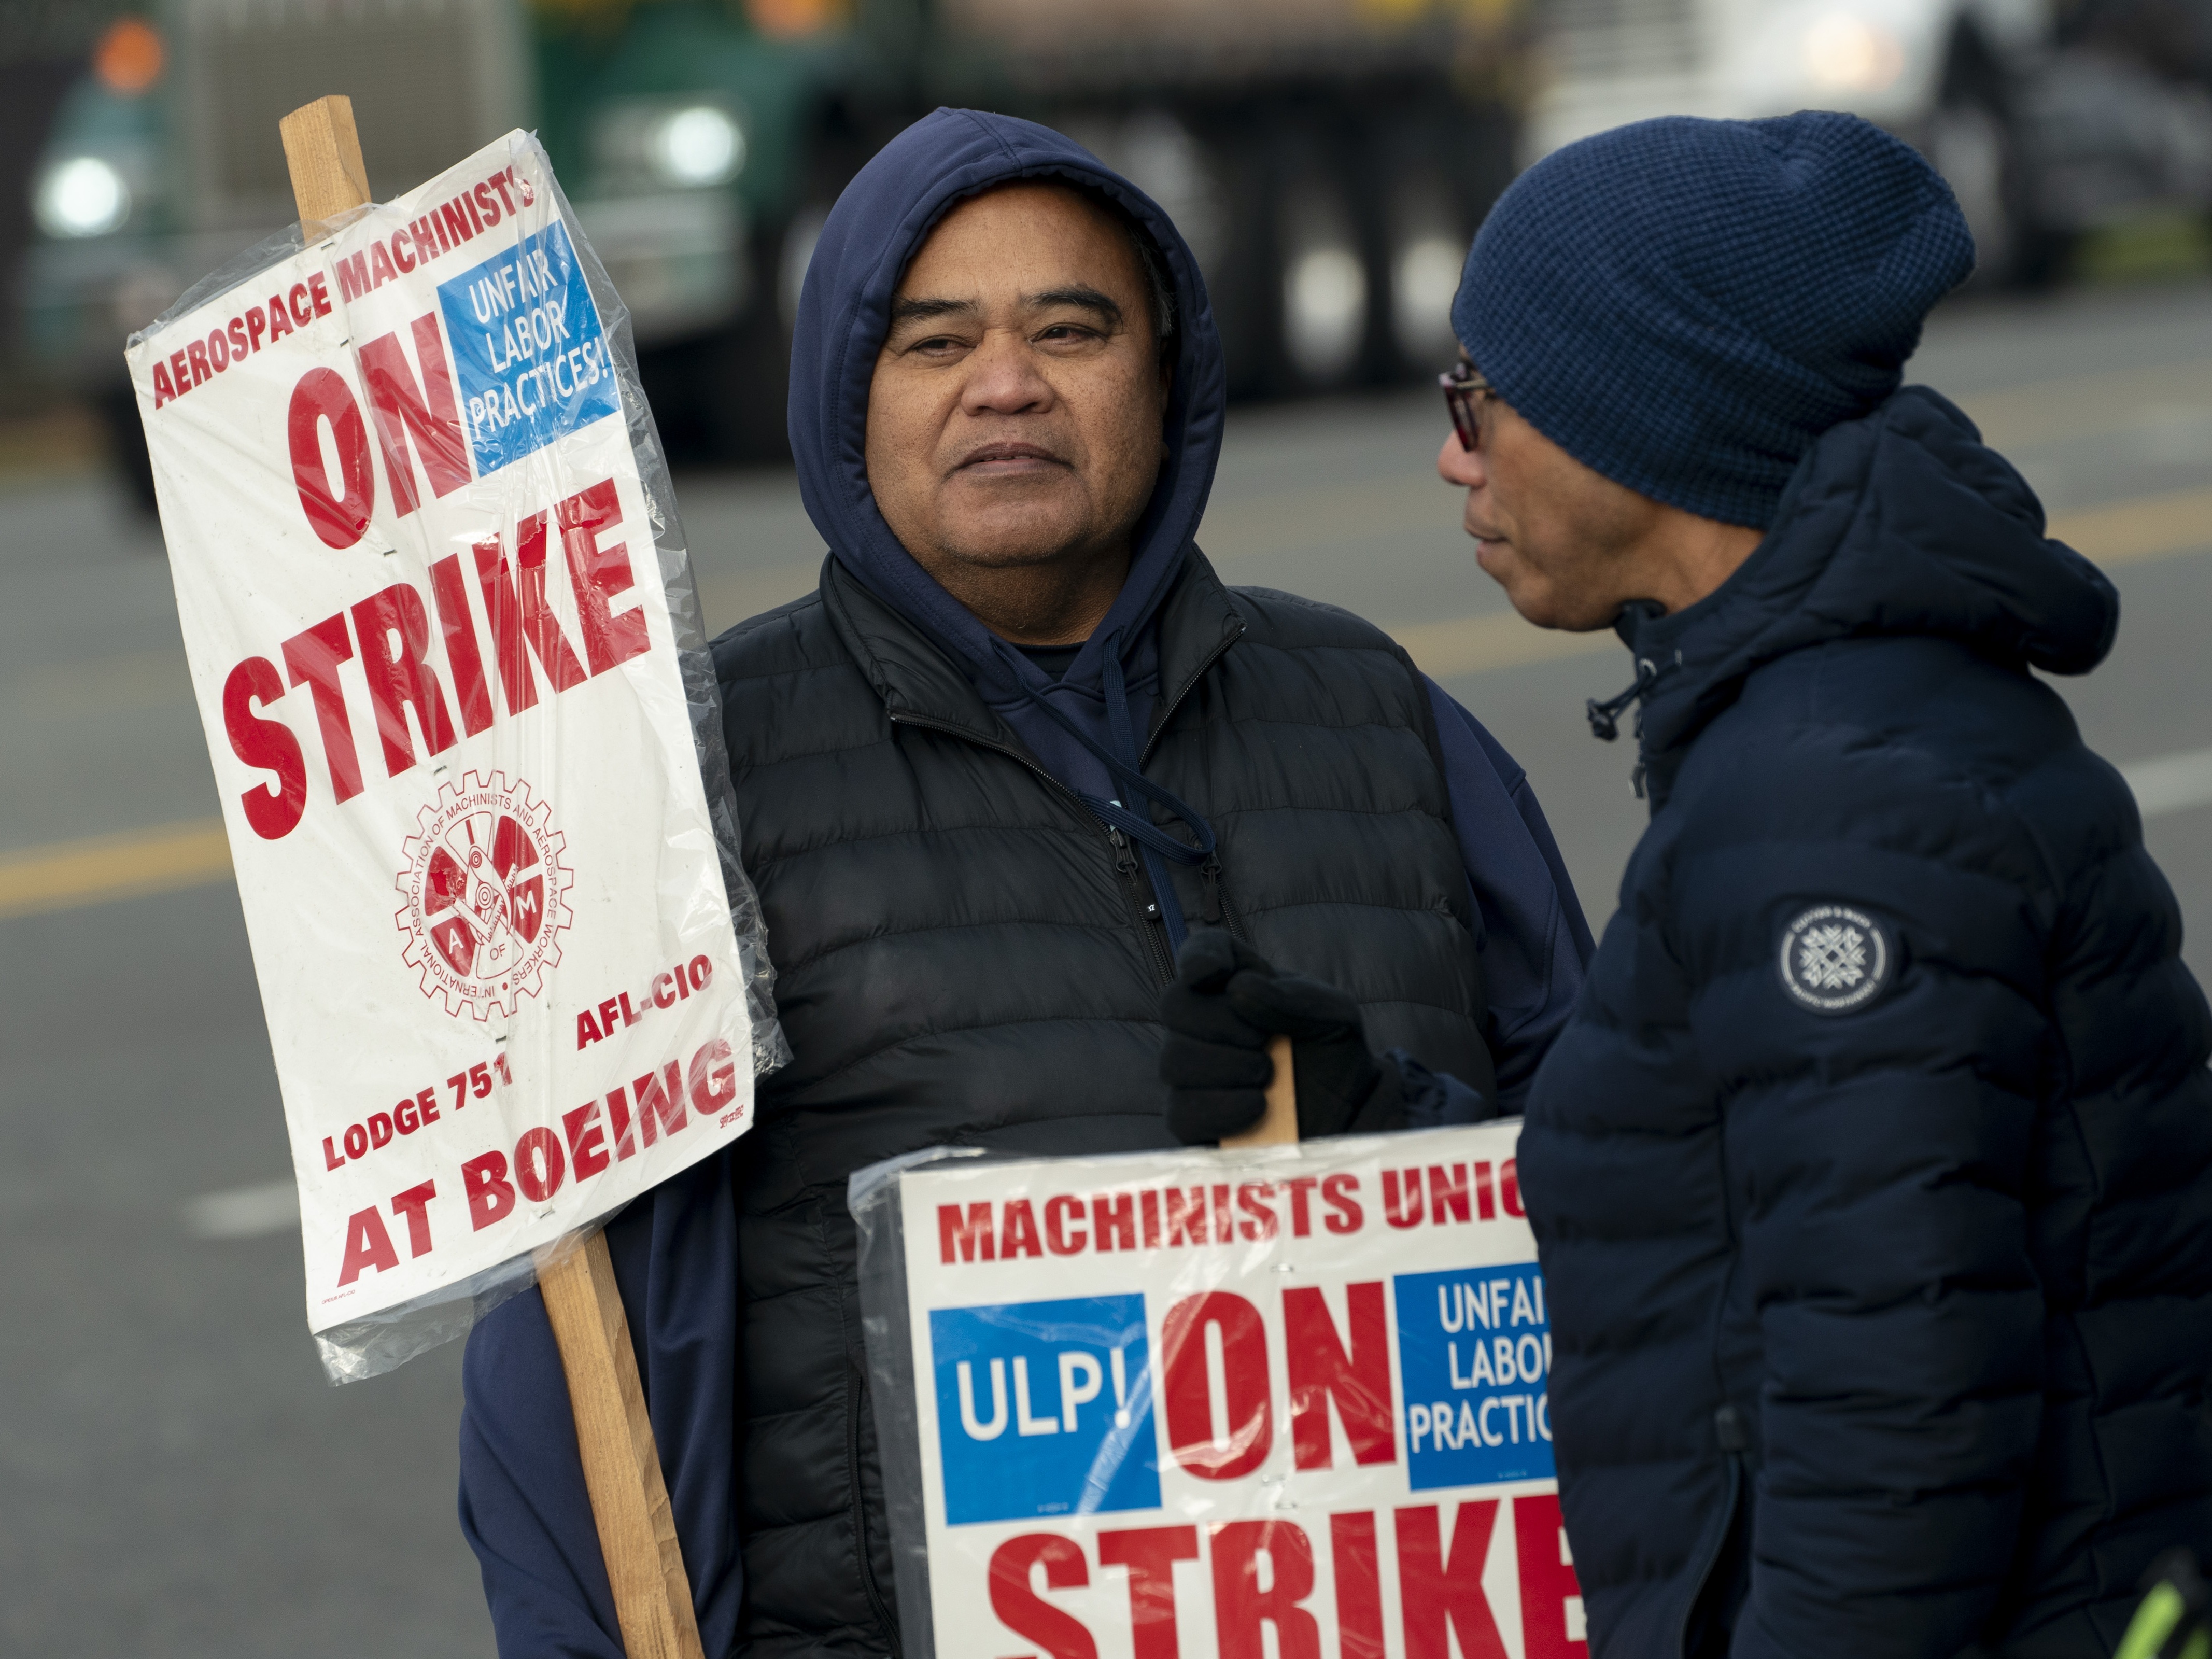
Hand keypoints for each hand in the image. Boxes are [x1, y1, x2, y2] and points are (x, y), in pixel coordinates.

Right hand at [1157, 929, 1401, 1143]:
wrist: (1348, 1115)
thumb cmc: (1334, 1055)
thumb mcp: (1333, 1016)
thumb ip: (1293, 997)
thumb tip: (1238, 990)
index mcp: (1237, 983)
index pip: (1201, 951)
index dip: (1198, 956)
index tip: (1215, 971)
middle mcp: (1204, 1023)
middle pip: (1174, 1005)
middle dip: (1219, 1022)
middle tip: (1262, 1041)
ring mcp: (1191, 1072)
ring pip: (1174, 1060)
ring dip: (1226, 1067)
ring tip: (1267, 1076)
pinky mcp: (1191, 1120)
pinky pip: (1181, 1111)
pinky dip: (1221, 1108)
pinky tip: (1256, 1107)